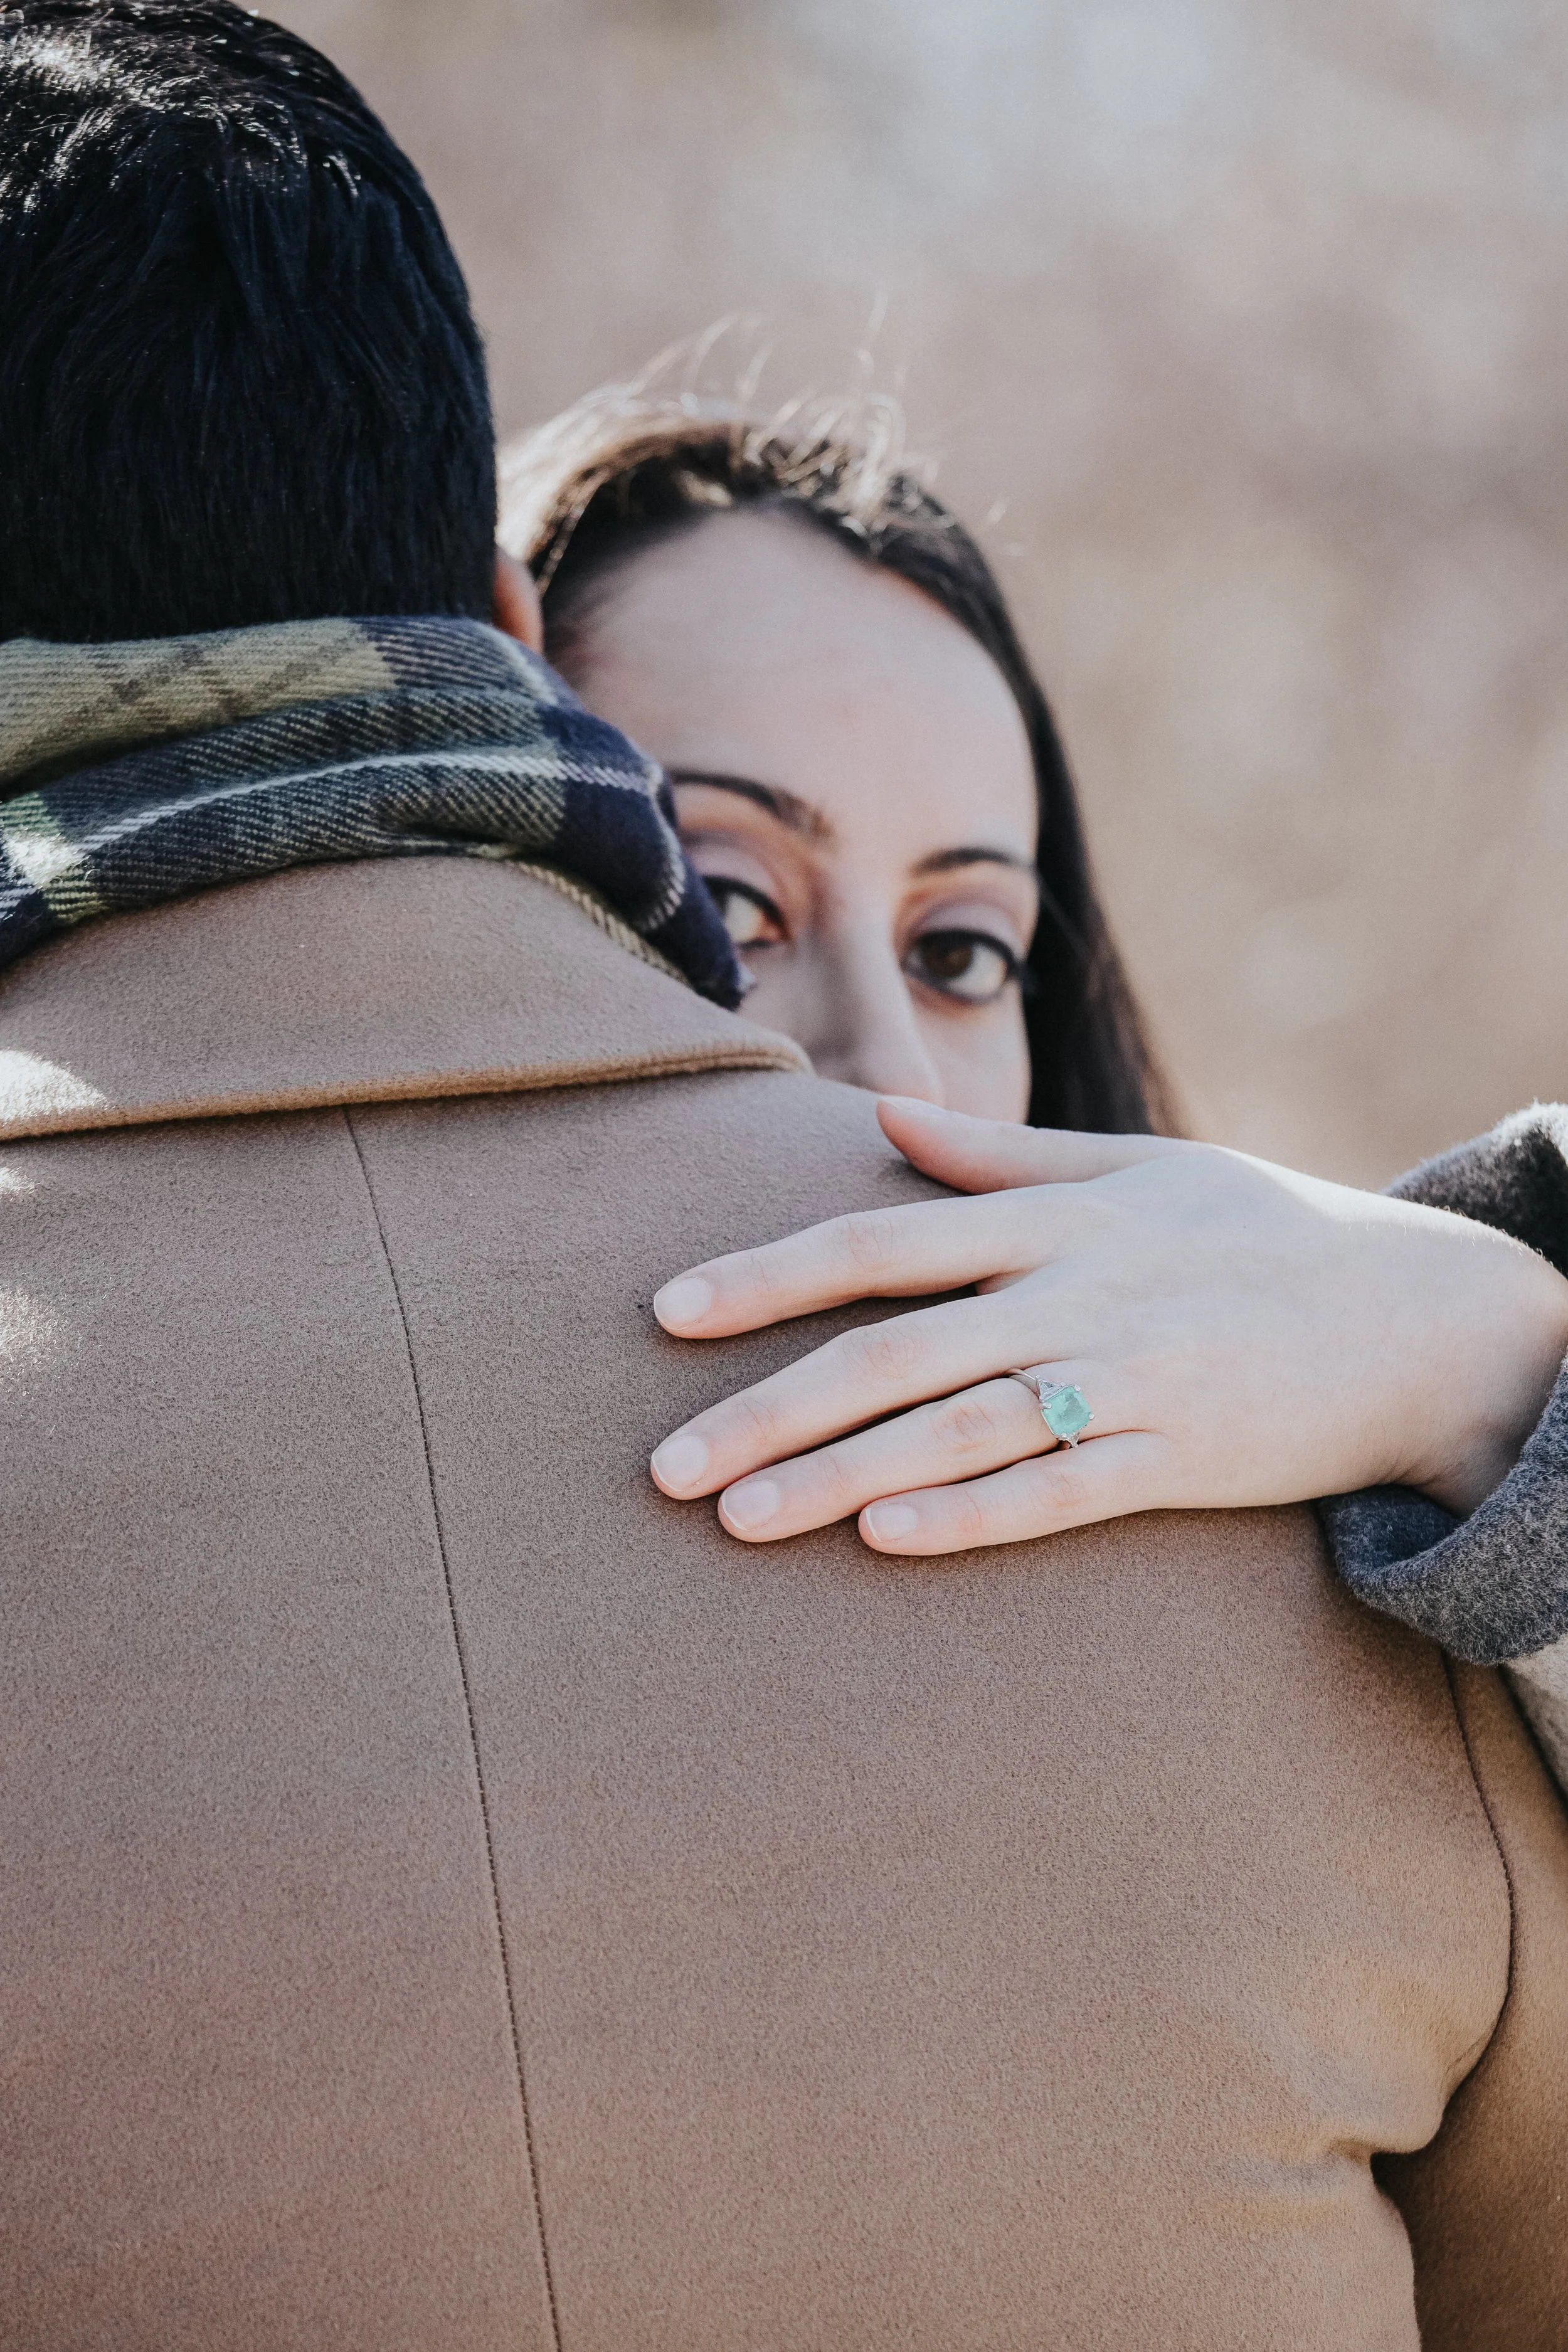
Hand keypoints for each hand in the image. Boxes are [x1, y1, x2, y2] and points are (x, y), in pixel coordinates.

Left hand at [648, 1098, 1567, 1555]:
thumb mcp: (1137, 1168)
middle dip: (768, 1407)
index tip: (667, 1312)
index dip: (768, 1274)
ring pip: (960, 1430)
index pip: (882, 1241)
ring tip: (739, 1521)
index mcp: (1056, 1218)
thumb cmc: (1257, 1232)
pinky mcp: (1181, 1460)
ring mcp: (1130, 1380)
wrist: (1414, 1314)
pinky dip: (974, 1514)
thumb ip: (1003, 1158)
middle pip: (895, 1350)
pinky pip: (1062, 1494)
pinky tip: (887, 1540)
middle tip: (665, 1467)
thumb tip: (883, 1122)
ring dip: (842, 1478)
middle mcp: (1077, 1294)